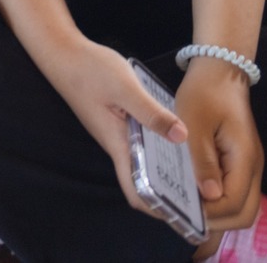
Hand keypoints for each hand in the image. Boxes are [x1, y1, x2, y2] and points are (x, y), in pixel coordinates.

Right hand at [34, 37, 190, 218]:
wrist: (62, 52)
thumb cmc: (90, 70)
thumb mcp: (125, 87)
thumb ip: (151, 112)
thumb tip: (181, 136)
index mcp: (118, 142)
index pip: (137, 190)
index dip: (159, 208)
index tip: (186, 213)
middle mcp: (117, 144)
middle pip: (144, 181)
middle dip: (172, 192)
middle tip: (204, 192)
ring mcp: (117, 133)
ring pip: (145, 161)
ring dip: (168, 169)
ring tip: (199, 168)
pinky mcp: (118, 121)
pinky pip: (143, 143)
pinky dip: (161, 148)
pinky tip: (179, 138)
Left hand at [176, 58, 262, 233]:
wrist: (219, 71)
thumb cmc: (204, 93)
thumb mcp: (194, 123)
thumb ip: (202, 160)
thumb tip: (209, 196)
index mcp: (244, 160)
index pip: (234, 203)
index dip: (210, 213)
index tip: (181, 211)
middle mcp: (252, 169)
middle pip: (244, 212)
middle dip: (216, 221)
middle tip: (184, 216)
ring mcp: (248, 167)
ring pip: (241, 205)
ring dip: (217, 213)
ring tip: (186, 208)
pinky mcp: (239, 163)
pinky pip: (233, 191)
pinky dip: (216, 200)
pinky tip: (192, 194)